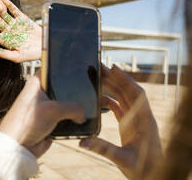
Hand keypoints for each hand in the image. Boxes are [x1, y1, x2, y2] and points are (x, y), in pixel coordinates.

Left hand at [0, 0, 41, 62]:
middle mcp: (7, 31)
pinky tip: (5, 1)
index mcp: (4, 40)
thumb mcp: (17, 57)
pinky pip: (15, 11)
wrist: (46, 47)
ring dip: (0, 10)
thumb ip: (4, 54)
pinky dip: (10, 6)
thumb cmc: (31, 55)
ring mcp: (15, 24)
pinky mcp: (23, 19)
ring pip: (5, 16)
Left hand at [0, 72, 84, 157]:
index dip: (67, 68)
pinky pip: (65, 117)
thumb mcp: (53, 110)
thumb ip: (73, 107)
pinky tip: (80, 121)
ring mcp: (46, 107)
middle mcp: (41, 93)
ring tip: (87, 108)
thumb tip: (83, 114)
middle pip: (64, 87)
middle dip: (75, 92)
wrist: (18, 147)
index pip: (54, 68)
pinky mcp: (50, 121)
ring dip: (74, 108)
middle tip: (89, 92)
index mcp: (37, 82)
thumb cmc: (25, 123)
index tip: (81, 69)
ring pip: (66, 104)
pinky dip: (71, 120)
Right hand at [79, 65, 162, 179]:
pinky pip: (121, 108)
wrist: (152, 176)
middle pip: (129, 92)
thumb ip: (103, 149)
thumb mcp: (122, 160)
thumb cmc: (142, 170)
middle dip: (116, 79)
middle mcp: (141, 117)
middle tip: (101, 68)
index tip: (114, 68)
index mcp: (145, 122)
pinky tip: (100, 97)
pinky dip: (111, 100)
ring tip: (99, 77)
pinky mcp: (131, 125)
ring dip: (113, 87)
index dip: (126, 80)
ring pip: (125, 98)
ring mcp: (136, 121)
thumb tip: (83, 142)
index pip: (137, 95)